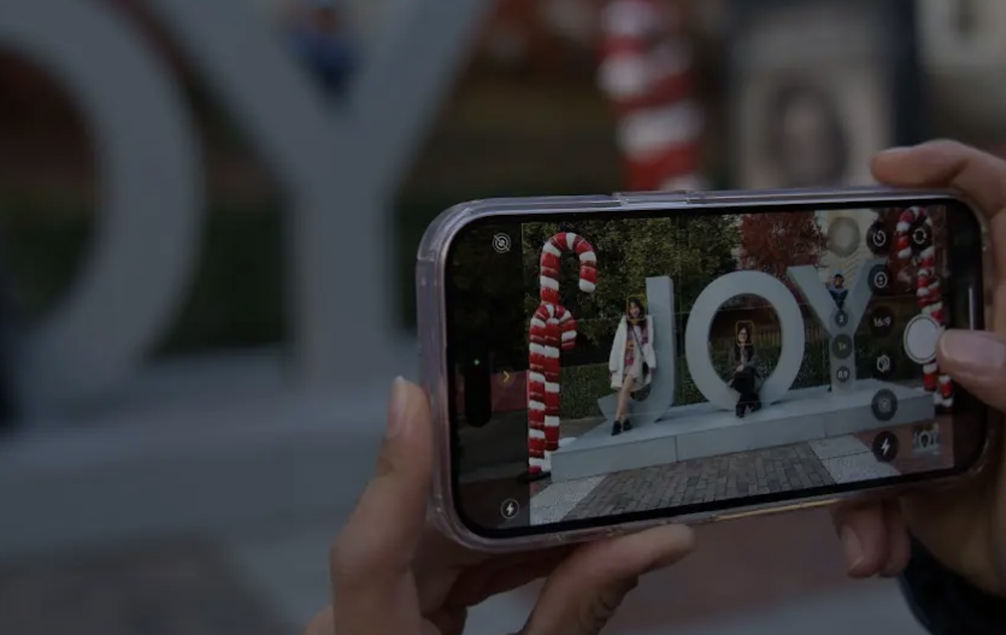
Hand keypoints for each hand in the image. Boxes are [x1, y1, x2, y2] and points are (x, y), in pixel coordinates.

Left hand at [308, 379, 691, 634]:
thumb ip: (581, 609)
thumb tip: (661, 538)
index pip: (366, 549)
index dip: (393, 467)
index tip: (414, 393)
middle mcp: (345, 633)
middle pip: (413, 536)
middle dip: (491, 483)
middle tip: (553, 416)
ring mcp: (354, 629)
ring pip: (425, 551)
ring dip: (498, 520)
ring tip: (576, 477)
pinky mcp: (374, 627)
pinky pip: (429, 577)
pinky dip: (483, 562)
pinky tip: (544, 537)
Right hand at [833, 142, 1005, 628]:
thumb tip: (960, 346)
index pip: (1005, 206)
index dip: (954, 166)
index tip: (888, 166)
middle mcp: (975, 335)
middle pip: (902, 268)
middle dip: (850, 278)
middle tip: (808, 298)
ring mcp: (926, 387)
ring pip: (854, 364)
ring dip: (836, 421)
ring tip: (854, 485)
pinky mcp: (892, 444)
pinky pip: (847, 457)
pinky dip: (852, 510)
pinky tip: (873, 547)